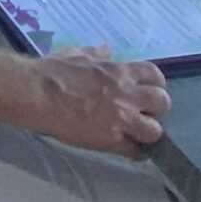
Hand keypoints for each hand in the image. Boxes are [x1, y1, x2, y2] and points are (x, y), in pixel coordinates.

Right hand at [16, 46, 170, 156]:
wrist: (37, 93)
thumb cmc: (53, 70)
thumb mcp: (77, 53)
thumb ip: (96, 53)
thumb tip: (107, 48)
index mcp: (119, 72)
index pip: (154, 76)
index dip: (154, 85)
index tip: (146, 91)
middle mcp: (127, 94)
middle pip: (163, 103)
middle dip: (156, 109)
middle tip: (142, 113)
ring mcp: (121, 119)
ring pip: (155, 131)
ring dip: (147, 132)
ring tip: (136, 133)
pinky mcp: (111, 140)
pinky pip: (136, 152)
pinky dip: (135, 152)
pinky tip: (128, 149)